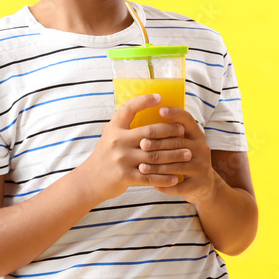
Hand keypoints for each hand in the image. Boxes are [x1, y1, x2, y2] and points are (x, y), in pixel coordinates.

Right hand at [73, 94, 188, 202]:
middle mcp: (117, 141)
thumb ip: (127, 127)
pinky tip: (176, 177)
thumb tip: (149, 112)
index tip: (160, 98)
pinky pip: (150, 177)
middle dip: (170, 131)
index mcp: (114, 128)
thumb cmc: (106, 156)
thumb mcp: (110, 136)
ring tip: (188, 154)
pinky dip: (164, 178)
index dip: (144, 101)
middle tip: (183, 131)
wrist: (89, 180)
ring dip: (174, 155)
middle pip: (150, 133)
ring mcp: (121, 159)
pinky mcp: (125, 176)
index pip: (129, 109)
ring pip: (154, 155)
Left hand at [136, 107, 219, 204]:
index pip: (187, 120)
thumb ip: (170, 134)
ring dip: (157, 167)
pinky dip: (164, 185)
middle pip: (178, 143)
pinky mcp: (199, 183)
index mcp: (197, 135)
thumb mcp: (184, 144)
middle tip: (142, 144)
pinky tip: (153, 184)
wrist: (204, 185)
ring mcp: (201, 166)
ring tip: (141, 167)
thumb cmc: (185, 160)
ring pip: (176, 166)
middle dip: (158, 144)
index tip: (160, 109)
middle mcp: (201, 148)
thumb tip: (145, 119)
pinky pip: (179, 185)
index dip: (175, 114)